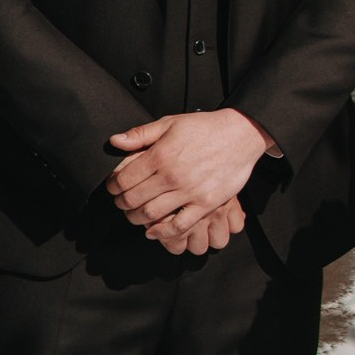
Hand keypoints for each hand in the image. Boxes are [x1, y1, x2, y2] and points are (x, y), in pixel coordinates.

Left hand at [106, 107, 270, 246]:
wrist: (241, 134)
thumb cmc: (206, 127)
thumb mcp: (170, 122)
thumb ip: (141, 134)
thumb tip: (114, 142)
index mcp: (160, 155)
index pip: (124, 179)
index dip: (113, 186)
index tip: (113, 188)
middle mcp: (172, 175)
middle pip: (134, 199)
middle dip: (121, 204)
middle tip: (121, 203)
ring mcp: (190, 191)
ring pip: (152, 214)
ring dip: (137, 218)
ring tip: (134, 215)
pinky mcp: (206, 204)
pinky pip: (179, 225)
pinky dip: (161, 232)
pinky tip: (153, 231)